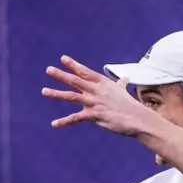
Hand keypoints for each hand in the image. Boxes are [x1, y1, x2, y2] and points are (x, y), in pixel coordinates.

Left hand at [42, 55, 156, 137]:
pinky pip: (76, 118)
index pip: (85, 72)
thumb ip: (121, 84)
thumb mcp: (124, 92)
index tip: (62, 58)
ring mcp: (95, 102)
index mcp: (102, 83)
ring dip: (56, 93)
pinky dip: (64, 121)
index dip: (73, 65)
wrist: (138, 119)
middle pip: (75, 80)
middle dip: (61, 75)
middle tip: (48, 69)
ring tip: (44, 91)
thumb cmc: (131, 106)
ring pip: (71, 97)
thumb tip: (126, 78)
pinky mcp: (95, 115)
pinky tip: (54, 124)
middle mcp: (97, 91)